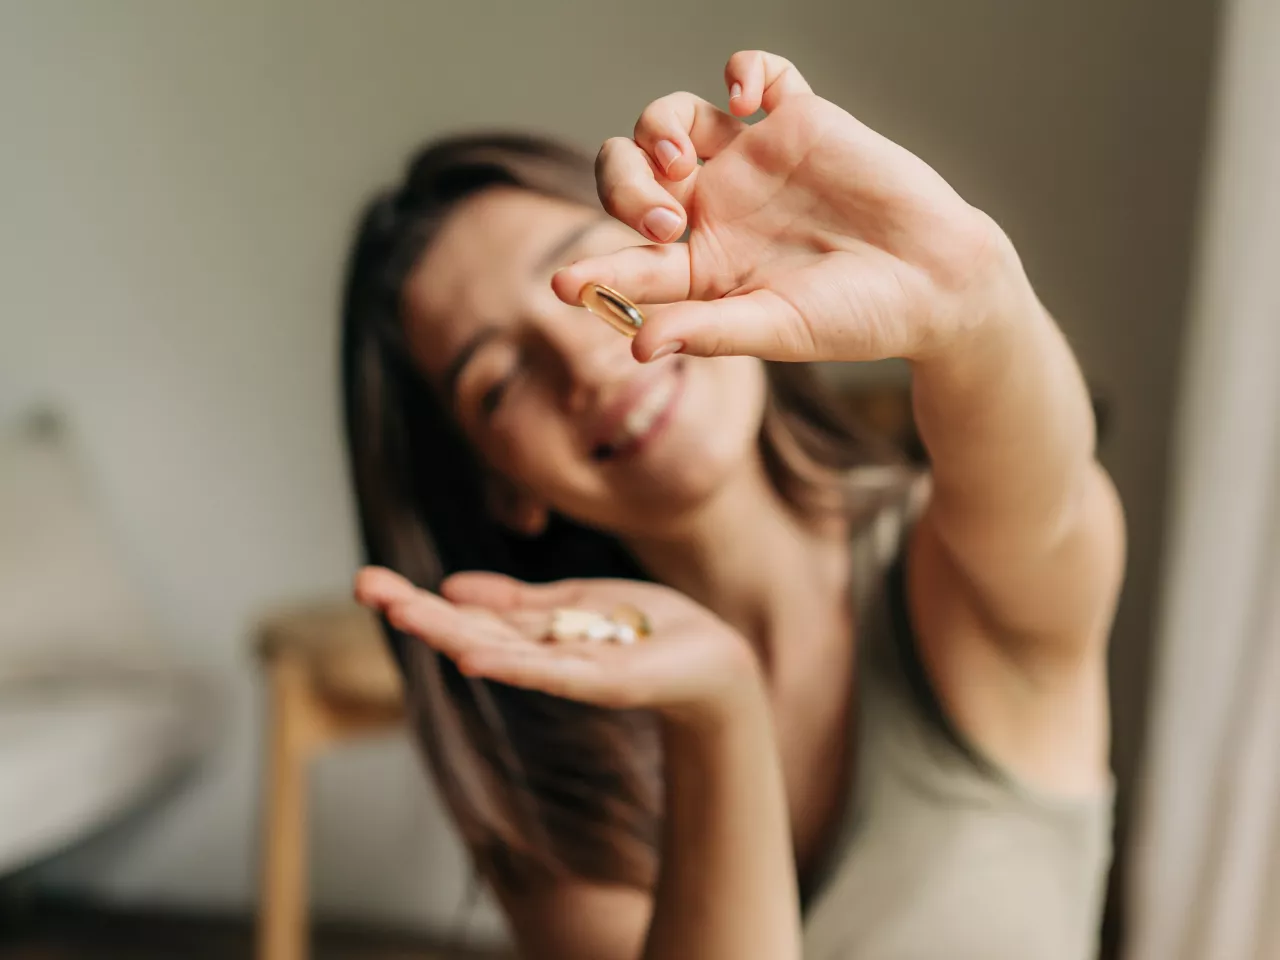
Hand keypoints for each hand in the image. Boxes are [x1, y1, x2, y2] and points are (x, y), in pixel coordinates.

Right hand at [354, 567, 762, 730]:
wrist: (713, 660)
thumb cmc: (647, 630)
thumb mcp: (575, 602)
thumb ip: (517, 600)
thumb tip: (452, 586)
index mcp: (532, 632)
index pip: (464, 613)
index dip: (417, 597)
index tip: (367, 580)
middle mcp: (540, 654)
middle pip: (468, 629)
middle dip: (416, 610)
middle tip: (362, 586)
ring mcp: (568, 670)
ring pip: (498, 649)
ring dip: (447, 631)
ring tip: (401, 611)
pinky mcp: (604, 681)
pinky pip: (549, 672)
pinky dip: (510, 663)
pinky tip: (470, 653)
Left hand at [552, 50, 1029, 363]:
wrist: (937, 284)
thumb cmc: (858, 318)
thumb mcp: (779, 329)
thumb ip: (709, 331)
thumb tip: (637, 347)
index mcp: (702, 265)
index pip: (630, 261)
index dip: (593, 271)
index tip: (562, 286)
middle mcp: (715, 207)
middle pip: (631, 174)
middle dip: (624, 188)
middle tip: (663, 220)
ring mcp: (753, 160)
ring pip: (672, 119)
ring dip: (657, 130)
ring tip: (682, 163)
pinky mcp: (799, 120)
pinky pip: (758, 73)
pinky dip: (746, 68)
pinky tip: (750, 97)